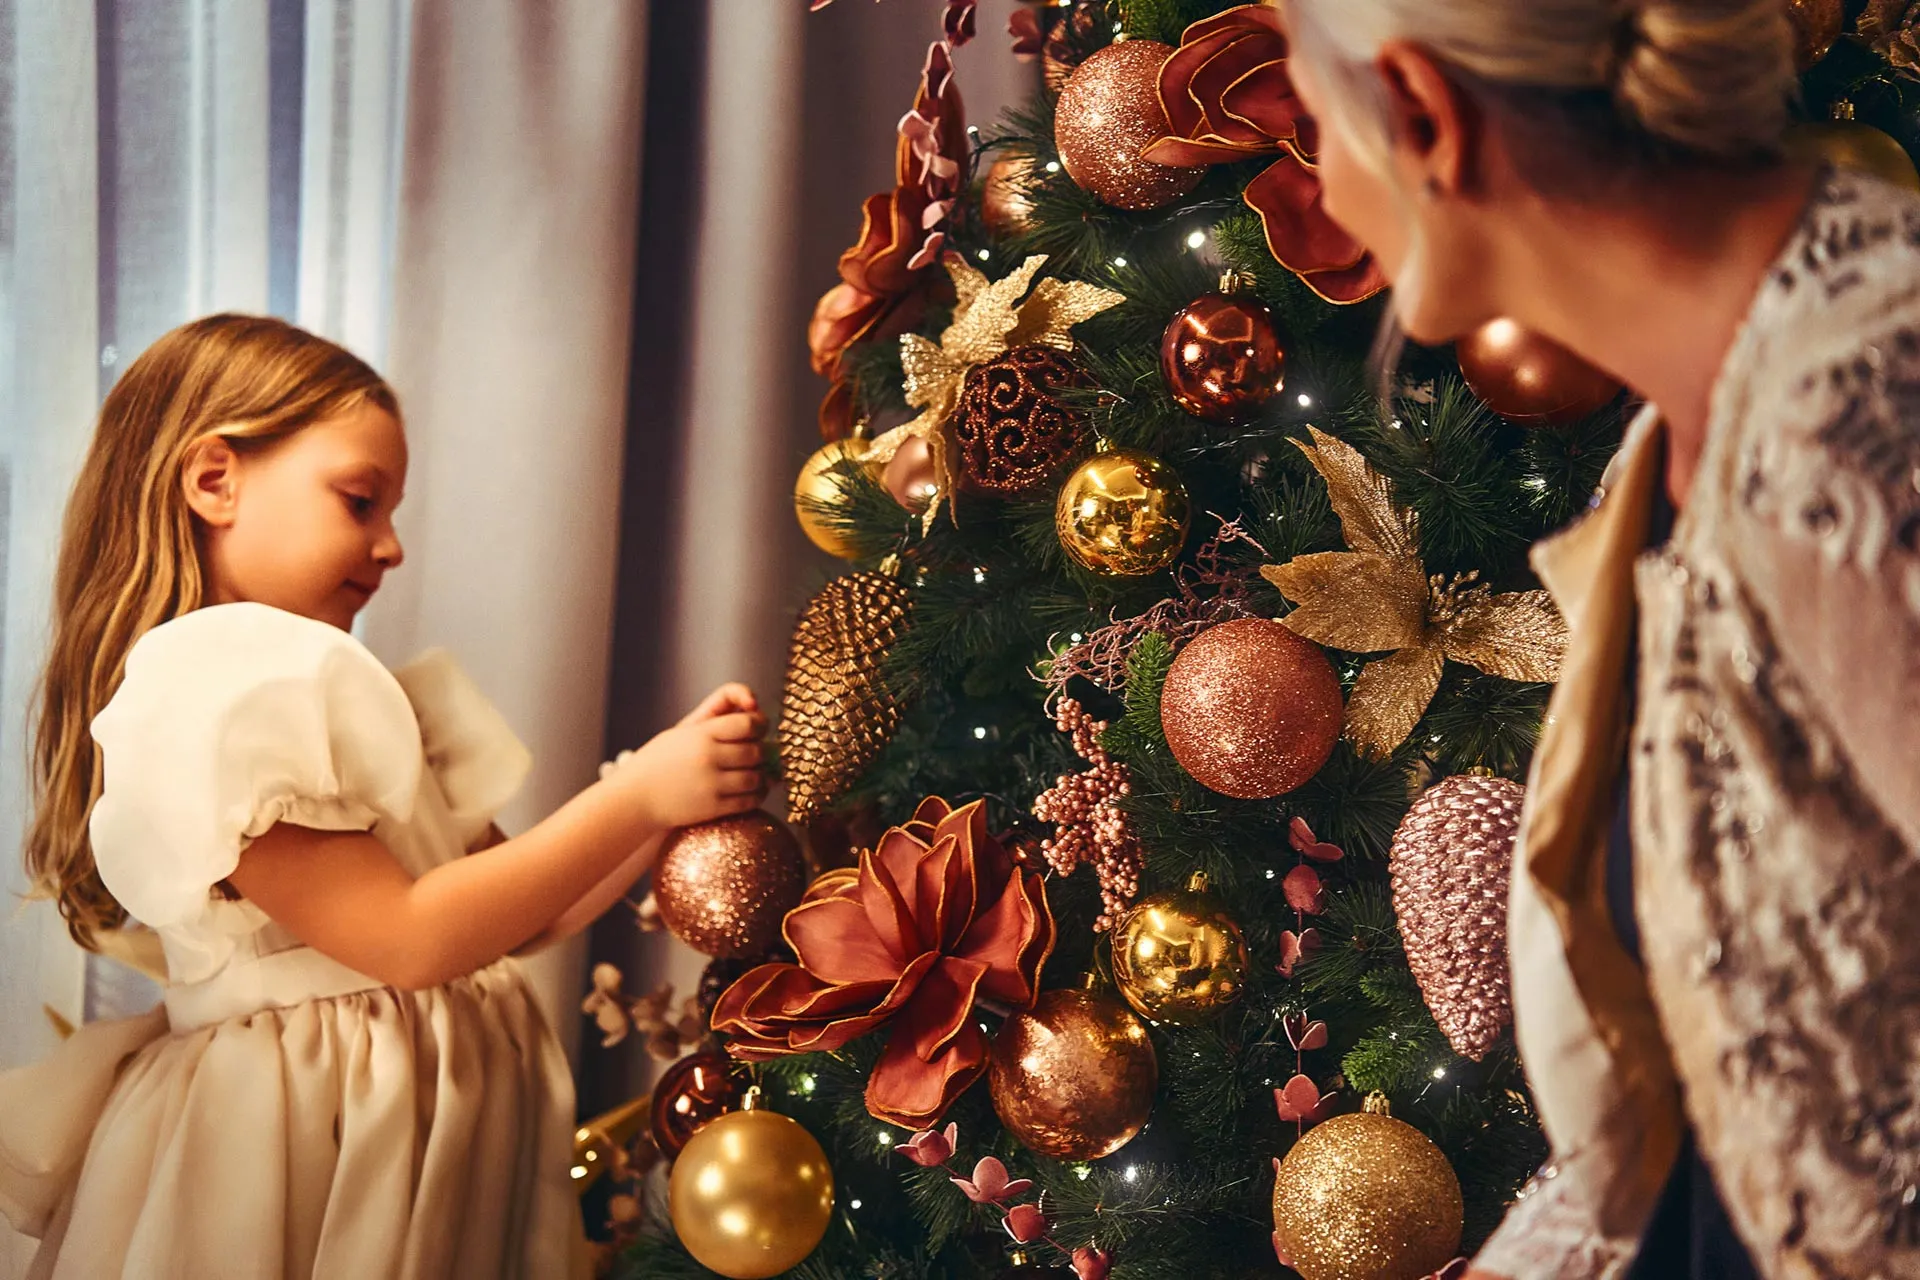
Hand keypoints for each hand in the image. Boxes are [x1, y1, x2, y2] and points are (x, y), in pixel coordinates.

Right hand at [603, 684, 768, 829]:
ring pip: (756, 778)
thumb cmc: (659, 760)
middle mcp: (708, 757)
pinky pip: (749, 801)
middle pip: (756, 751)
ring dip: (761, 776)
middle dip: (761, 752)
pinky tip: (753, 791)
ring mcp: (711, 783)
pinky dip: (757, 795)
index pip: (749, 723)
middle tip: (757, 753)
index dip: (761, 724)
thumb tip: (754, 708)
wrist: (635, 797)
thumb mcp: (683, 731)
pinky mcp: (713, 807)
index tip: (760, 728)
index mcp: (701, 733)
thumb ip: (716, 716)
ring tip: (756, 773)